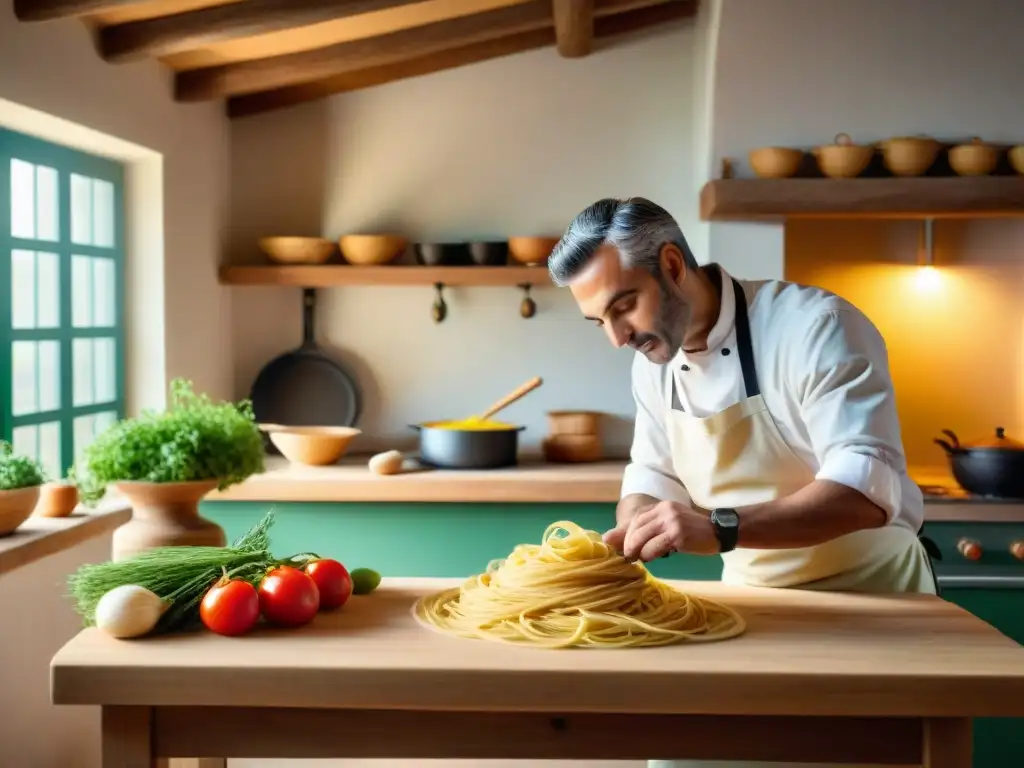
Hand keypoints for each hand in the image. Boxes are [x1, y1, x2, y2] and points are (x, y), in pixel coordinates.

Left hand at [603, 501, 719, 560]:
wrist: (719, 532)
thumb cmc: (693, 532)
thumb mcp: (670, 524)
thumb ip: (647, 530)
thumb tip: (610, 538)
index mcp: (662, 506)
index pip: (636, 517)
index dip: (627, 533)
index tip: (623, 546)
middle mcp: (665, 510)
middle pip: (636, 527)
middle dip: (629, 544)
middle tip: (629, 556)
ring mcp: (672, 521)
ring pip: (642, 537)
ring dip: (638, 551)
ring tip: (641, 558)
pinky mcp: (678, 534)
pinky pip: (654, 547)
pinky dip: (649, 554)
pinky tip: (652, 558)